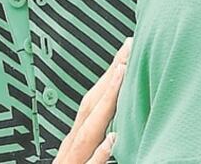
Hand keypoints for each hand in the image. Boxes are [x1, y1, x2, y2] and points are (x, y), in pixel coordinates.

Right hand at [54, 38, 131, 162]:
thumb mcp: (80, 158)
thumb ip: (94, 143)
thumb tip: (116, 129)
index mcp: (75, 141)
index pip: (93, 102)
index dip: (110, 76)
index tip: (126, 52)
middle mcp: (71, 148)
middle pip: (90, 106)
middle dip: (110, 76)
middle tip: (129, 48)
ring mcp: (72, 163)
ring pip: (89, 130)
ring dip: (106, 102)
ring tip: (122, 77)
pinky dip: (99, 153)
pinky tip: (112, 140)